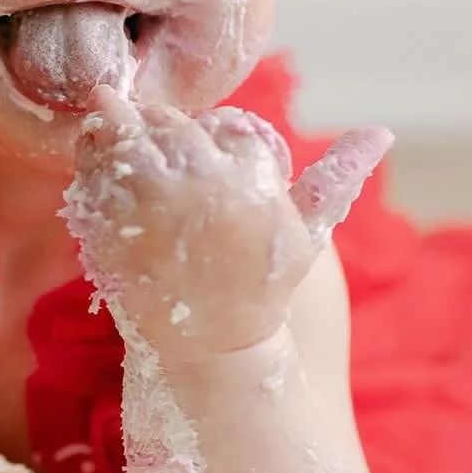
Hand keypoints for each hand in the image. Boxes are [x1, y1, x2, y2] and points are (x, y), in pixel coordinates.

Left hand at [65, 89, 391, 357]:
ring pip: (128, 138)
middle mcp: (201, 186)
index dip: (209, 131)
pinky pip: (94, 172)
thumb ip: (335, 181)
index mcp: (251, 183)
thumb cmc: (260, 290)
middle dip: (160, 125)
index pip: (226, 126)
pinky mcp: (112, 225)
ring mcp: (151, 204)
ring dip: (117, 129)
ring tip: (115, 134)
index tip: (199, 145)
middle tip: (149, 133)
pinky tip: (95, 163)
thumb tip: (381, 131)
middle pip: (171, 124)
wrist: (211, 348)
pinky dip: (90, 160)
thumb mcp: (305, 239)